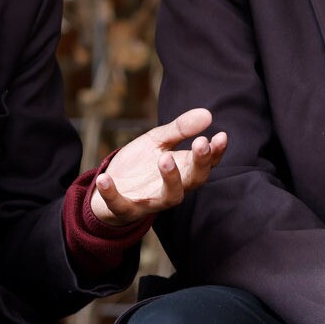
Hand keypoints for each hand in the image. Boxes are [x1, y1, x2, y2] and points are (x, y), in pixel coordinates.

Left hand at [90, 108, 227, 225]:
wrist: (108, 184)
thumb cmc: (139, 164)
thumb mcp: (157, 140)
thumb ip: (180, 129)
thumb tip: (207, 114)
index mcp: (183, 169)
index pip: (207, 163)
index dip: (216, 151)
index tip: (220, 136)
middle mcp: (173, 187)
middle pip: (195, 180)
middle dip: (200, 163)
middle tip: (201, 143)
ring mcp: (151, 199)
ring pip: (170, 196)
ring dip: (171, 178)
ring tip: (165, 158)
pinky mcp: (126, 209)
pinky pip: (121, 206)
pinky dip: (112, 194)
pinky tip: (104, 179)